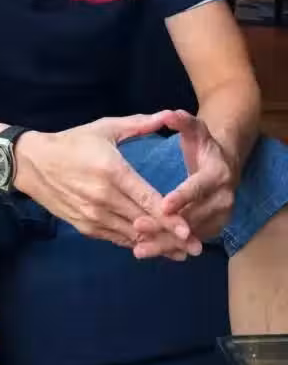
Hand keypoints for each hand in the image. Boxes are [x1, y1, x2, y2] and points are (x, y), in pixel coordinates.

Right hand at [17, 112, 201, 260]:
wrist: (33, 163)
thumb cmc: (72, 142)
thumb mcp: (105, 128)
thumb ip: (138, 125)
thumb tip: (167, 116)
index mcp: (112, 171)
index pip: (146, 200)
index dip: (169, 218)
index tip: (189, 231)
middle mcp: (103, 197)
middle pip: (143, 223)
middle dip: (171, 237)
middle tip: (196, 248)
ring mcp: (93, 215)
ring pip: (131, 235)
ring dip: (155, 245)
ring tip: (180, 253)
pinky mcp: (85, 226)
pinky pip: (116, 238)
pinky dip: (134, 242)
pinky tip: (151, 246)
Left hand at [132, 110, 237, 256]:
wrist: (226, 164)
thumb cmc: (203, 145)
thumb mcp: (195, 130)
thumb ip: (182, 121)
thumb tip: (168, 114)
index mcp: (218, 174)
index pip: (199, 187)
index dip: (182, 196)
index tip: (162, 204)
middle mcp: (224, 198)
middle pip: (194, 216)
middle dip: (166, 224)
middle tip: (138, 227)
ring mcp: (221, 217)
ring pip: (191, 234)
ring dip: (165, 242)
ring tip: (139, 247)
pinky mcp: (213, 229)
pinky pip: (189, 241)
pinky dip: (168, 247)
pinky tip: (146, 250)